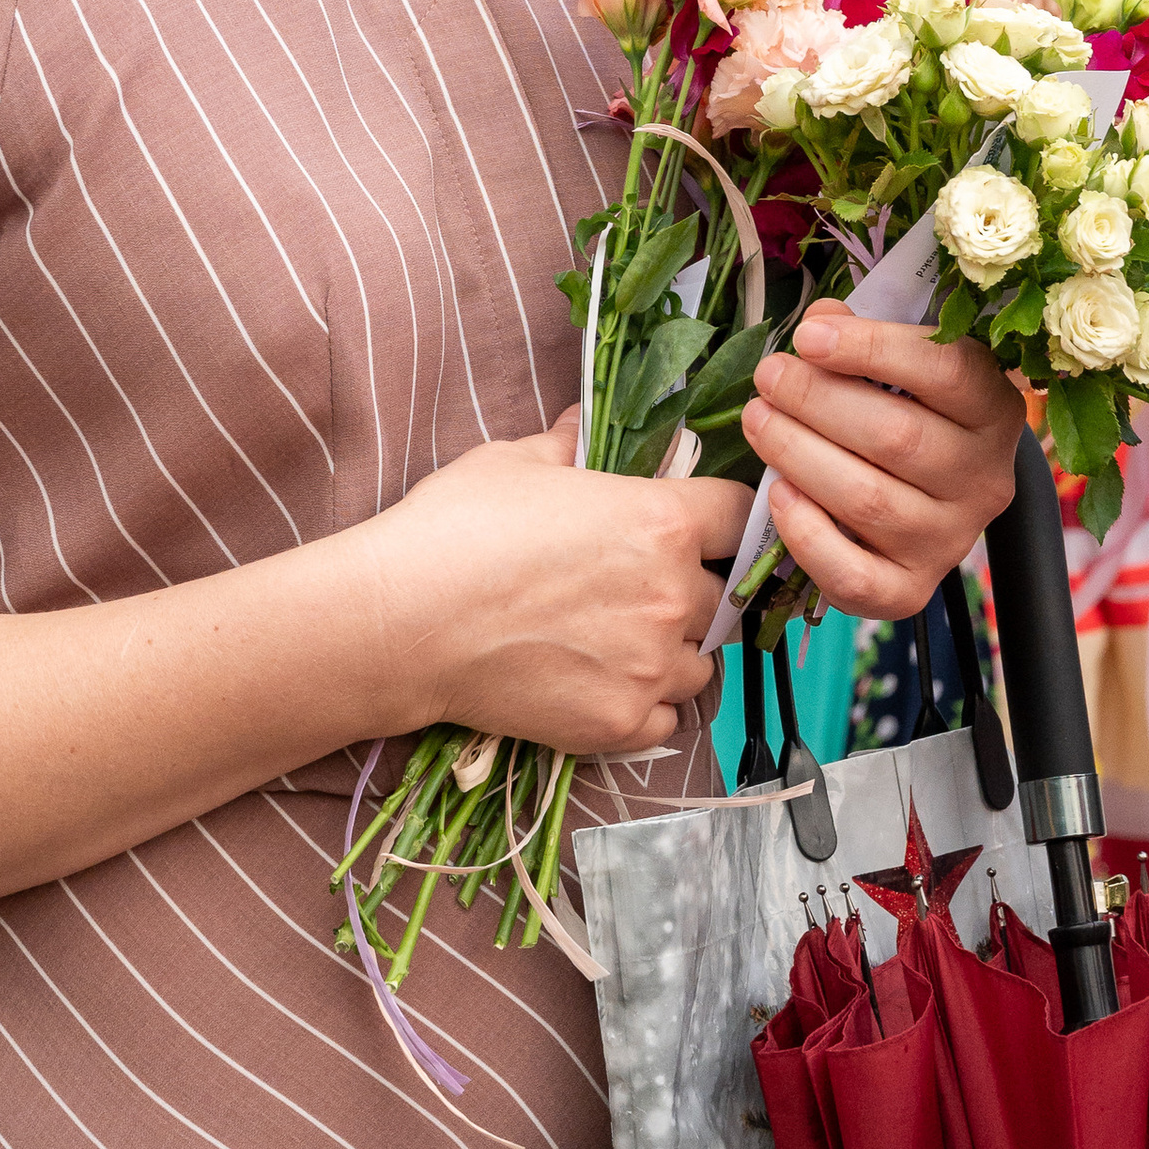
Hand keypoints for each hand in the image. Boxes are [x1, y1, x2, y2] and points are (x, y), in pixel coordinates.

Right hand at [366, 415, 754, 758]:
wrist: (404, 621)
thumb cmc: (456, 529)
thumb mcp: (514, 462)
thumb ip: (567, 445)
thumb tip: (581, 426)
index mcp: (660, 521)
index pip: (744, 517)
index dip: (729, 519)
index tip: (710, 527)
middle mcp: (672, 595)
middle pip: (725, 595)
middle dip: (694, 589)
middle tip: (641, 587)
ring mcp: (650, 665)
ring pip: (701, 662)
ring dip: (675, 650)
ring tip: (621, 639)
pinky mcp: (620, 722)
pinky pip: (668, 717)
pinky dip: (647, 702)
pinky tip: (607, 680)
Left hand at [741, 316, 1020, 621]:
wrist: (930, 493)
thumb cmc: (910, 410)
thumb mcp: (903, 363)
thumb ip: (865, 335)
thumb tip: (822, 322)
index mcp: (994, 411)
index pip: (946, 372)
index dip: (872, 349)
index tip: (807, 336)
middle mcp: (983, 480)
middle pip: (898, 438)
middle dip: (817, 400)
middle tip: (769, 376)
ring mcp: (949, 540)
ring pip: (869, 501)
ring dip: (799, 454)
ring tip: (758, 420)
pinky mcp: (910, 589)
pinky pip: (855, 576)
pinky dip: (808, 535)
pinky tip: (778, 493)